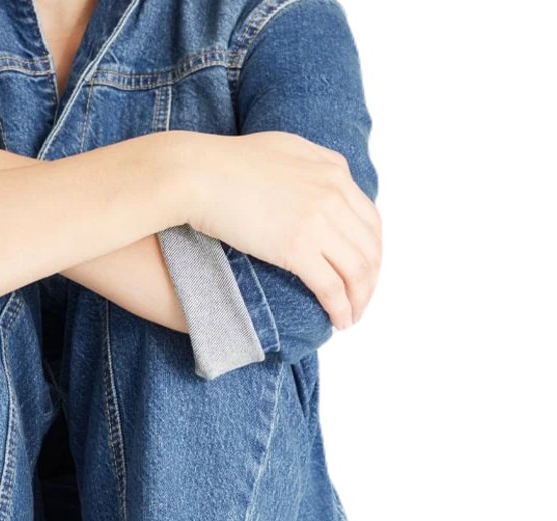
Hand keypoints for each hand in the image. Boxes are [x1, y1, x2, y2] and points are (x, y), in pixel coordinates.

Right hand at [186, 130, 381, 329]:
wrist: (198, 174)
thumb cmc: (224, 164)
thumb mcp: (282, 150)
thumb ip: (309, 167)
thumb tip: (315, 185)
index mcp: (333, 170)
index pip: (370, 218)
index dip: (371, 252)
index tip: (362, 272)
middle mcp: (334, 193)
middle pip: (369, 247)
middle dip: (369, 281)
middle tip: (359, 301)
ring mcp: (318, 220)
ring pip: (357, 271)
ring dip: (359, 299)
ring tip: (350, 318)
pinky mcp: (297, 248)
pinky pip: (332, 287)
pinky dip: (341, 308)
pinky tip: (339, 321)